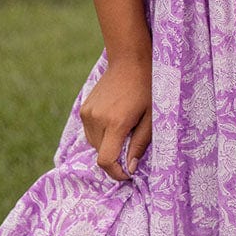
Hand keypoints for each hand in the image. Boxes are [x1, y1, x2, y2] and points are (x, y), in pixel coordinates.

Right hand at [79, 57, 151, 181]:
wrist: (130, 61)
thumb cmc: (147, 89)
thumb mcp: (151, 118)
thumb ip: (140, 144)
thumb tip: (130, 167)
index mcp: (115, 123)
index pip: (106, 160)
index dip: (116, 173)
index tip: (127, 173)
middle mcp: (97, 119)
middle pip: (100, 153)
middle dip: (115, 156)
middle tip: (131, 145)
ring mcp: (87, 113)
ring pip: (93, 143)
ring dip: (107, 144)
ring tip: (124, 129)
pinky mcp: (84, 108)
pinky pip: (90, 131)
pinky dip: (101, 133)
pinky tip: (115, 120)